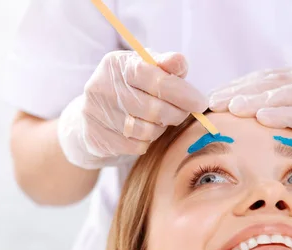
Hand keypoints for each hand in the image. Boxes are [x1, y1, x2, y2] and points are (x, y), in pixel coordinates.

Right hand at [58, 50, 206, 168]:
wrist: (91, 117)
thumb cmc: (128, 88)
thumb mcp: (144, 69)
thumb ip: (164, 64)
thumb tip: (180, 62)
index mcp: (116, 64)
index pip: (156, 79)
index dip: (183, 93)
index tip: (200, 103)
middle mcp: (101, 87)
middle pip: (154, 108)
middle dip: (177, 113)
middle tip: (184, 114)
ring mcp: (96, 114)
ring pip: (147, 130)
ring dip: (161, 128)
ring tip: (160, 121)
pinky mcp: (97, 138)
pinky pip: (136, 145)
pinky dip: (147, 141)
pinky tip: (144, 133)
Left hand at [209, 66, 291, 215]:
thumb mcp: (289, 128)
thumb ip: (266, 116)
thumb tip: (223, 118)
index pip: (263, 78)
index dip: (236, 86)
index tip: (210, 99)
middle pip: (273, 82)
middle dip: (241, 92)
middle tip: (215, 102)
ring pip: (290, 93)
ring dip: (259, 100)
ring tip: (234, 108)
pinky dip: (285, 114)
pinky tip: (263, 119)